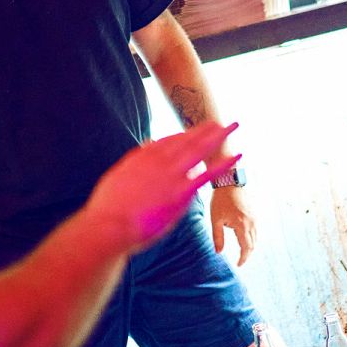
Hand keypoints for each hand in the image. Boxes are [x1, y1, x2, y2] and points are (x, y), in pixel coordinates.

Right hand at [83, 121, 239, 253]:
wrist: (110, 224)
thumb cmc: (109, 207)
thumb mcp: (118, 175)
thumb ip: (135, 160)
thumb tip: (147, 145)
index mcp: (144, 156)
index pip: (168, 141)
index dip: (184, 136)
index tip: (194, 132)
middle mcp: (160, 161)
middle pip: (188, 140)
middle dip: (205, 130)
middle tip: (219, 122)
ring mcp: (172, 176)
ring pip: (200, 151)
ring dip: (218, 137)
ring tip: (231, 128)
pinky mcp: (181, 193)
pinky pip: (208, 175)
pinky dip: (224, 165)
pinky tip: (237, 157)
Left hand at [209, 184, 256, 265]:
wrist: (229, 182)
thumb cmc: (220, 200)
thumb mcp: (215, 220)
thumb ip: (218, 237)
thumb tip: (219, 252)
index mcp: (242, 225)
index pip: (246, 247)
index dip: (243, 258)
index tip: (239, 265)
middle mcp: (251, 223)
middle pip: (253, 244)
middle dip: (247, 254)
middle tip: (240, 261)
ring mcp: (254, 218)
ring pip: (256, 237)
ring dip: (250, 246)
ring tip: (242, 252)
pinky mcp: (254, 213)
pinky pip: (256, 230)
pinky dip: (252, 238)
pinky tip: (244, 239)